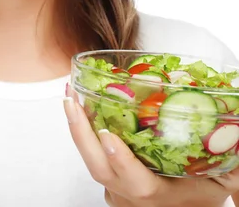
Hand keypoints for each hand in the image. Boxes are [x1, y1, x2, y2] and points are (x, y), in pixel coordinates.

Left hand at [64, 85, 238, 206]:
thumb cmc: (198, 197)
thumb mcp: (217, 182)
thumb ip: (230, 165)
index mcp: (157, 194)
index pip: (136, 182)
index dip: (121, 160)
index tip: (108, 136)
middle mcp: (129, 193)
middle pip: (97, 168)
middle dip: (81, 133)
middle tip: (71, 100)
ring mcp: (113, 187)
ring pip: (89, 160)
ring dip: (77, 127)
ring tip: (69, 96)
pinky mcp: (106, 179)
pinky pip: (90, 155)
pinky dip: (82, 132)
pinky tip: (77, 107)